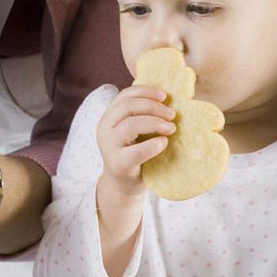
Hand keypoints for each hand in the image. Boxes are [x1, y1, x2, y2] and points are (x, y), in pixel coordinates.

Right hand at [95, 84, 175, 200]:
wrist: (124, 185)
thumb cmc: (134, 153)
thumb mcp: (134, 131)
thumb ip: (143, 115)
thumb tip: (169, 99)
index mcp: (109, 116)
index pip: (125, 95)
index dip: (146, 91)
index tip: (165, 95)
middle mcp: (104, 128)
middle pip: (127, 107)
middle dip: (153, 107)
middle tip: (172, 114)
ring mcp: (109, 146)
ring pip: (130, 125)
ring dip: (155, 123)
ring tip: (171, 128)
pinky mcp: (118, 164)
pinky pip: (137, 151)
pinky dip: (153, 145)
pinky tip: (164, 143)